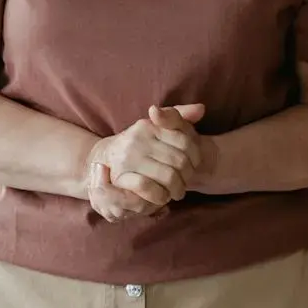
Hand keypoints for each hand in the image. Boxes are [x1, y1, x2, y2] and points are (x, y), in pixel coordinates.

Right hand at [86, 104, 205, 220]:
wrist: (107, 158)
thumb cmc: (142, 144)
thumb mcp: (158, 127)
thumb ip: (179, 116)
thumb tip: (201, 109)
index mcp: (150, 125)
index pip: (185, 141)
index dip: (196, 157)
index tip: (194, 165)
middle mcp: (138, 139)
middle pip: (179, 161)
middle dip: (187, 176)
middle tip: (185, 183)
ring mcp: (128, 157)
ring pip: (168, 176)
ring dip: (177, 189)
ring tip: (176, 192)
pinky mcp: (121, 176)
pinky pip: (149, 188)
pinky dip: (160, 196)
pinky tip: (162, 198)